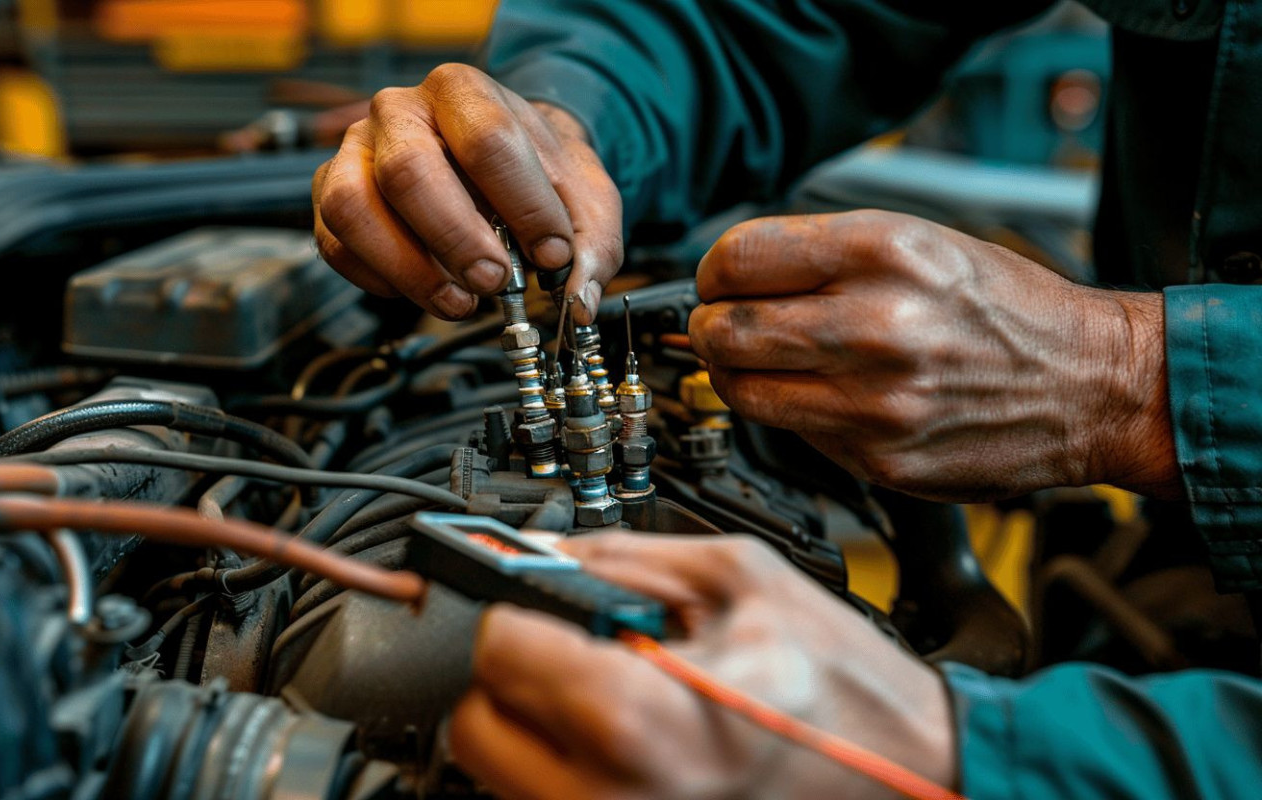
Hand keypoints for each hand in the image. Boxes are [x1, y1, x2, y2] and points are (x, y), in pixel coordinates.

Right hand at [312, 63, 622, 320]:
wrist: (500, 159)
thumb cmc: (533, 172)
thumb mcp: (583, 197)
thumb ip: (592, 245)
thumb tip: (579, 301)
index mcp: (464, 92)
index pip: (487, 139)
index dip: (522, 203)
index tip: (551, 251)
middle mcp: (400, 112)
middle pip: (409, 171)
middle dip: (456, 239)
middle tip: (494, 282)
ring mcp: (357, 152)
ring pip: (353, 207)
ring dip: (408, 268)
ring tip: (459, 303)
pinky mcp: (330, 195)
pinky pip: (336, 244)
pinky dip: (380, 280)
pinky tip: (426, 291)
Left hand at [451, 533, 954, 799]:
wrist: (916, 769)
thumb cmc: (848, 686)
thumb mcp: (740, 578)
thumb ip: (623, 556)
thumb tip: (544, 549)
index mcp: (638, 716)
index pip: (496, 651)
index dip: (513, 609)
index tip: (537, 599)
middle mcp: (612, 794)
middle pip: (475, 727)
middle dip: (510, 673)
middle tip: (567, 644)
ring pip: (501, 775)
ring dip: (532, 723)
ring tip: (611, 689)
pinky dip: (565, 763)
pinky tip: (626, 734)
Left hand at [688, 211, 1179, 501]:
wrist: (1091, 385)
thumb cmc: (1006, 309)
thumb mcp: (921, 242)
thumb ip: (823, 253)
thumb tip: (734, 274)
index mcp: (883, 250)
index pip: (736, 258)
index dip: (714, 272)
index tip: (719, 281)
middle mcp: (875, 323)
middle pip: (723, 329)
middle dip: (709, 327)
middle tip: (723, 326)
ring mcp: (876, 400)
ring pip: (741, 390)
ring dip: (735, 376)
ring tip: (763, 363)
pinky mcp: (879, 458)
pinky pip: (791, 433)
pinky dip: (787, 413)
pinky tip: (819, 395)